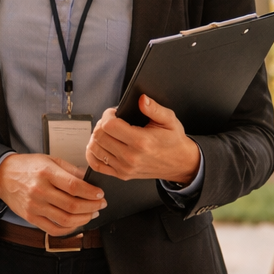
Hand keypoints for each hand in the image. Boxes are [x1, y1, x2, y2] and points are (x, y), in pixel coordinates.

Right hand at [0, 153, 105, 235]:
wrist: (3, 176)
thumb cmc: (27, 167)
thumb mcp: (50, 160)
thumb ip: (71, 170)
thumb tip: (90, 180)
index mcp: (46, 173)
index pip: (74, 186)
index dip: (91, 192)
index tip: (100, 194)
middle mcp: (40, 190)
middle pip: (72, 205)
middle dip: (92, 207)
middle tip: (100, 205)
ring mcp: (35, 206)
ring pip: (66, 219)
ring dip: (84, 219)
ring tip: (91, 214)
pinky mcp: (31, 218)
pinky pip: (54, 229)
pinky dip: (69, 229)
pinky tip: (76, 223)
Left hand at [86, 96, 200, 184]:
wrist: (180, 163)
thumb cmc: (173, 141)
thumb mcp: (169, 120)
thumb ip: (154, 108)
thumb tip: (142, 99)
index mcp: (141, 141)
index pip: (109, 125)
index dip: (108, 115)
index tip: (114, 113)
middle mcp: (130, 156)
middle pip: (99, 136)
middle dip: (101, 124)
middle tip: (110, 121)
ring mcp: (124, 167)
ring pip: (95, 149)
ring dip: (97, 137)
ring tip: (107, 132)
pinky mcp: (122, 174)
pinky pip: (97, 165)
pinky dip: (93, 154)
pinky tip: (99, 146)